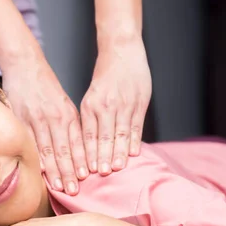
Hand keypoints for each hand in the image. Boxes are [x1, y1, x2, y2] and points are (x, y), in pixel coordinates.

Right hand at [2, 62, 87, 195]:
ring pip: (48, 149)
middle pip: (65, 150)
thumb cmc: (45, 87)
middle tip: (74, 190)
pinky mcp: (22, 119)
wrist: (25, 65)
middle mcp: (55, 118)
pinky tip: (39, 172)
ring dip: (54, 171)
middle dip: (70, 172)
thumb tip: (76, 150)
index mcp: (68, 114)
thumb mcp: (63, 104)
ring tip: (59, 187)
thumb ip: (68, 126)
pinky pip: (30, 142)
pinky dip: (35, 158)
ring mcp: (38, 119)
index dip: (82, 161)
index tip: (86, 178)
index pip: (78, 142)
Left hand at [81, 38, 151, 174]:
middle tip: (101, 174)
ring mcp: (123, 104)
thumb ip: (92, 119)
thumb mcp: (92, 97)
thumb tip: (89, 146)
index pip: (88, 134)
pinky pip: (136, 125)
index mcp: (90, 105)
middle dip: (102, 157)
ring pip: (120, 133)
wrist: (122, 51)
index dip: (88, 153)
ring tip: (117, 168)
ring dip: (118, 152)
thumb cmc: (106, 77)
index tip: (87, 169)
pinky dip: (134, 140)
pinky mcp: (139, 102)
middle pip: (103, 137)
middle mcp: (106, 106)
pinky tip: (133, 153)